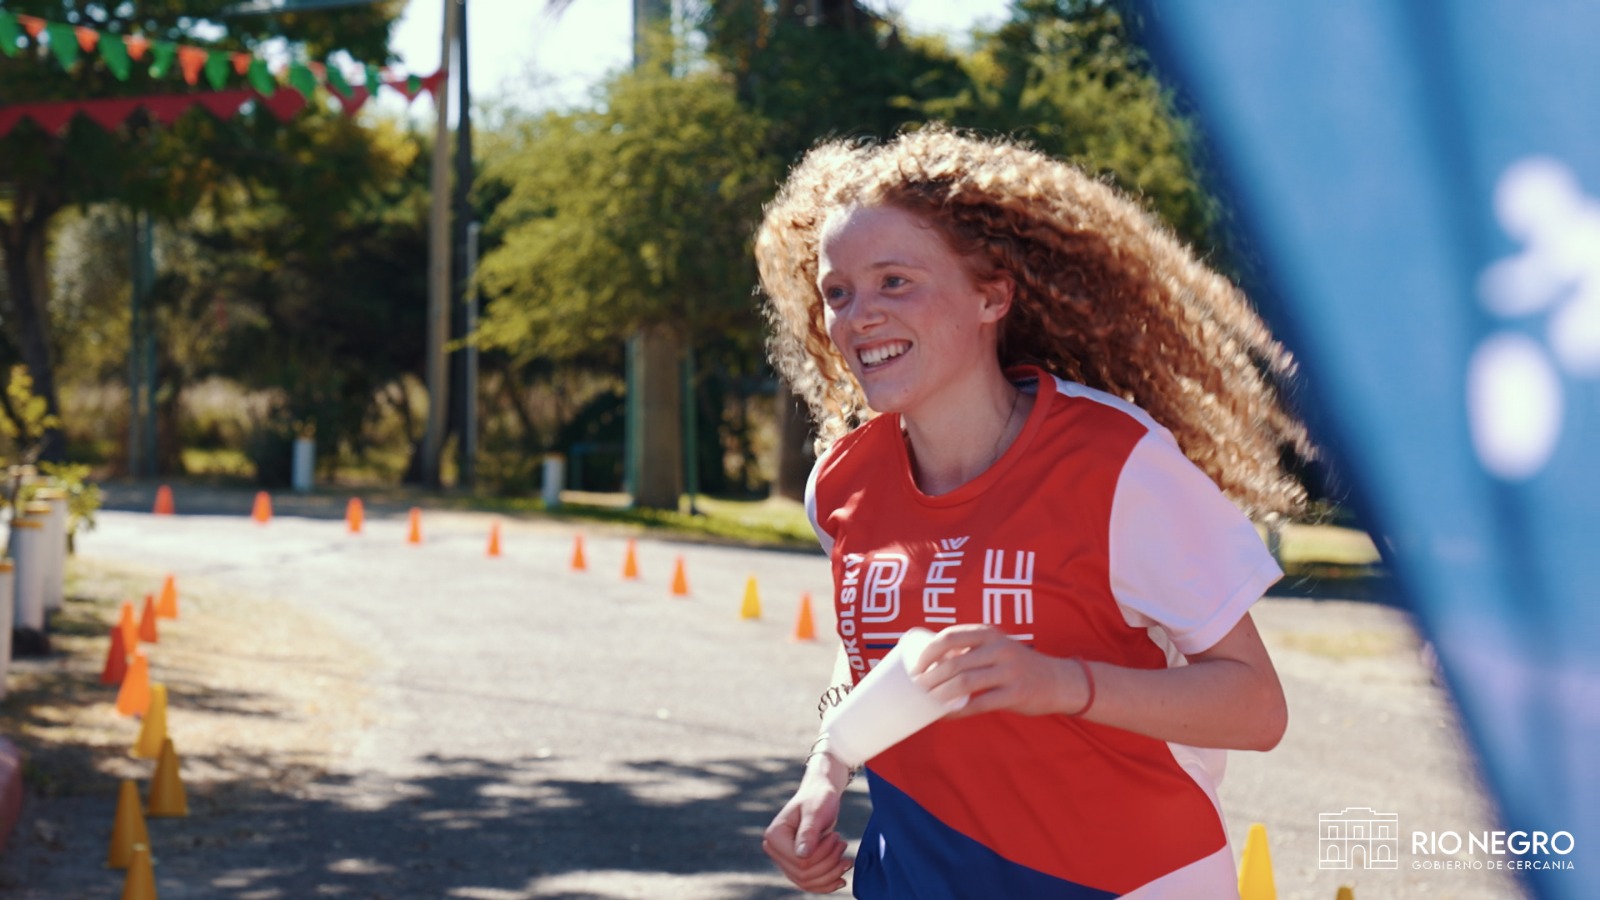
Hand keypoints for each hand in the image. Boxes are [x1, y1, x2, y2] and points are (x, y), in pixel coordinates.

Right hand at [763, 768, 852, 892]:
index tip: (837, 836)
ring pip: (807, 882)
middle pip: (804, 875)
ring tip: (846, 858)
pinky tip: (841, 878)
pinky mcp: (795, 865)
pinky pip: (809, 884)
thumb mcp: (815, 812)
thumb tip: (801, 856)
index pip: (801, 862)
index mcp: (774, 836)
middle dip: (829, 863)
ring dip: (831, 873)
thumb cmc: (818, 798)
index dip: (823, 854)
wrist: (820, 795)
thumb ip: (808, 832)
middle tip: (843, 844)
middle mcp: (774, 850)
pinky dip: (826, 883)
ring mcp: (784, 860)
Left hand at [911, 624, 1085, 717]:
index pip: (950, 637)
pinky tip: (946, 715)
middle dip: (930, 678)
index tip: (916, 668)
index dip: (929, 653)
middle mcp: (999, 648)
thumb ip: (970, 650)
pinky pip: (979, 704)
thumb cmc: (1018, 664)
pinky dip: (958, 711)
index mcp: (989, 633)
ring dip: (941, 695)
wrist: (1057, 680)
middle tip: (918, 689)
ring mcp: (1008, 671)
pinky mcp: (1015, 693)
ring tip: (928, 701)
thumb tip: (932, 662)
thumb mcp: (997, 647)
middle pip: (954, 663)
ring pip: (964, 683)